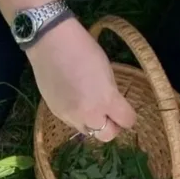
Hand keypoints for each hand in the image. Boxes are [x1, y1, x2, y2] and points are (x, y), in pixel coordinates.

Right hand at [27, 18, 135, 142]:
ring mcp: (70, 116)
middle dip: (112, 127)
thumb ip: (111, 95)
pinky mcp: (56, 113)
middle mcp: (88, 113)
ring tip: (90, 106)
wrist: (51, 43)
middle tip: (110, 114)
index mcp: (106, 99)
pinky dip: (77, 117)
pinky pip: (72, 123)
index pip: (127, 121)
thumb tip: (112, 107)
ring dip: (93, 123)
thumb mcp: (107, 71)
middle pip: (107, 136)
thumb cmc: (84, 49)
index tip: (125, 110)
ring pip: (88, 132)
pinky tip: (74, 100)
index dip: (128, 116)